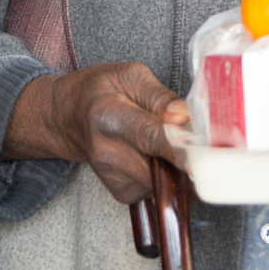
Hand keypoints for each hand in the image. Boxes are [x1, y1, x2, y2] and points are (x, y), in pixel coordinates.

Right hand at [1, 62, 189, 203]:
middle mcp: (108, 153)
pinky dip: (166, 172)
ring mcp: (114, 178)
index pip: (150, 137)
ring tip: (166, 140)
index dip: (177, 149)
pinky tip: (153, 154)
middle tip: (201, 140)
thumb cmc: (99, 92)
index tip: (199, 161)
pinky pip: (160, 187)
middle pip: (162, 166)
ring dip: (178, 164)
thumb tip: (185, 117)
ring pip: (166, 180)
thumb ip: (160, 97)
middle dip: (190, 157)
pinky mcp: (122, 194)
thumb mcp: (128, 76)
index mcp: (109, 116)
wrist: (67, 119)